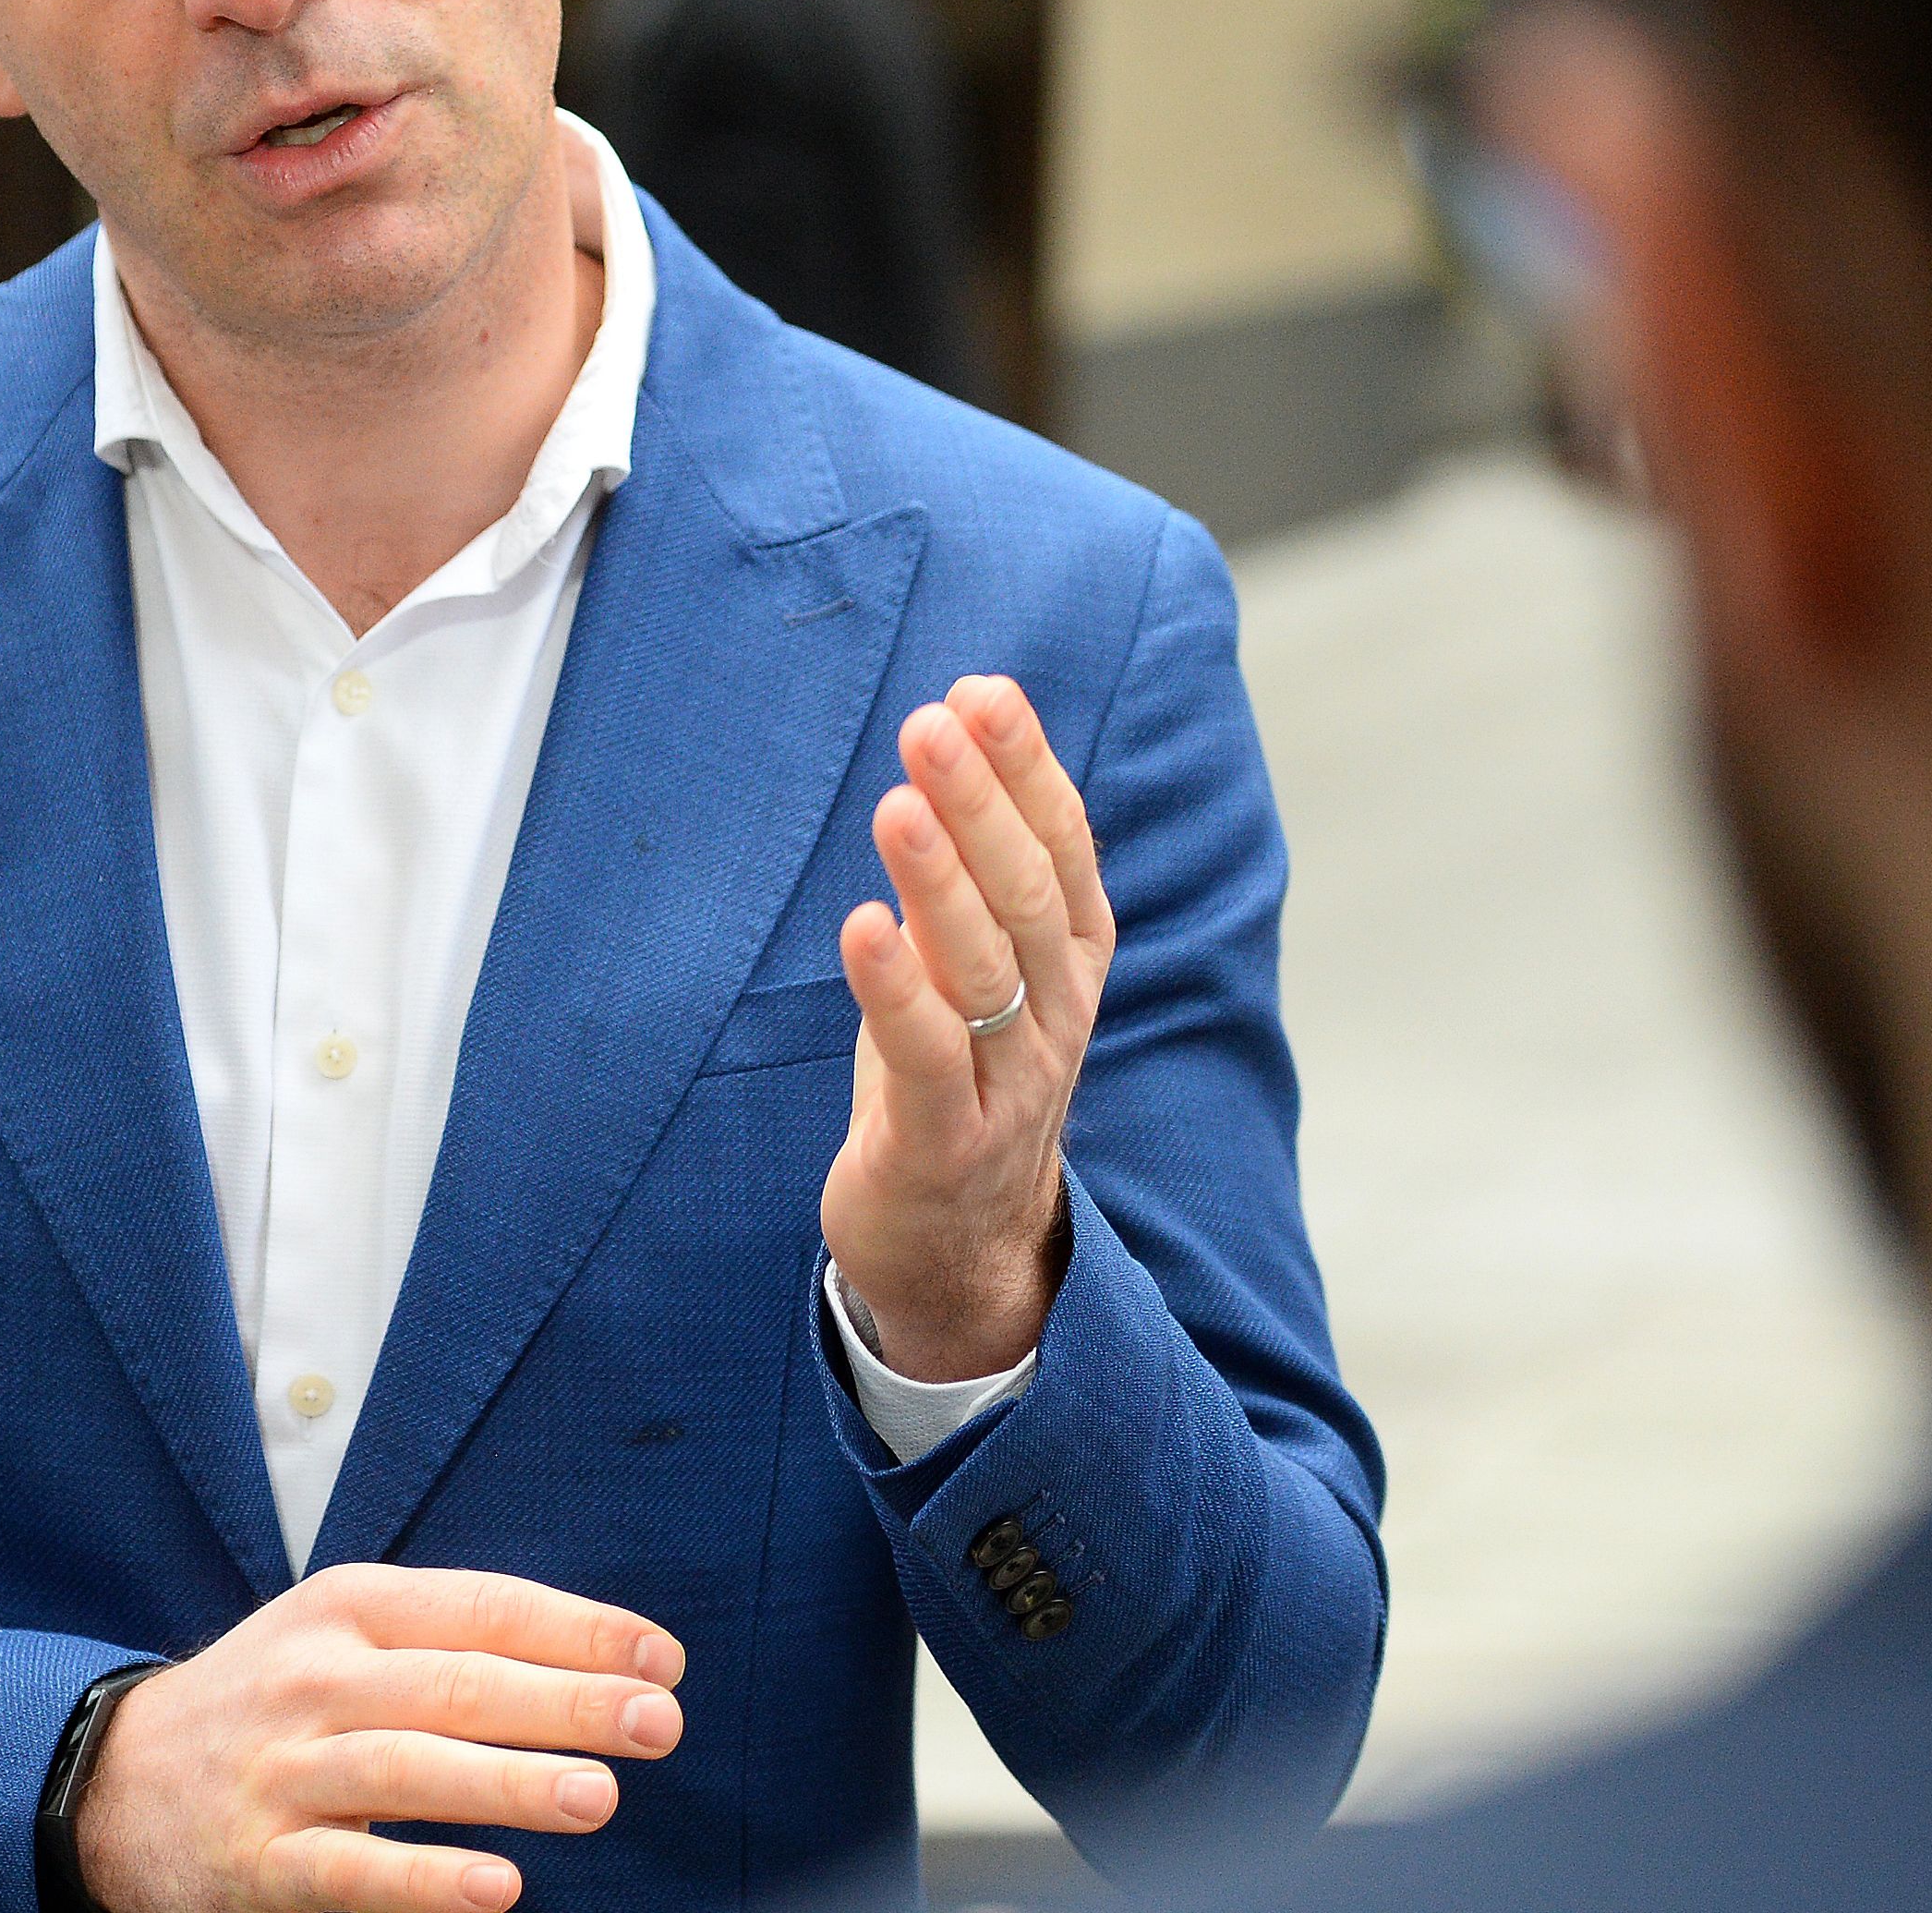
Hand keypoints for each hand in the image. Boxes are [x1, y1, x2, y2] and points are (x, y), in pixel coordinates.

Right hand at [71, 1563, 684, 1912]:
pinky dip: (423, 1880)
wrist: (113, 1777)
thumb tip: (605, 1662)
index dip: (577, 1630)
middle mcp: (317, 1677)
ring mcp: (285, 1769)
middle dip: (565, 1701)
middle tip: (656, 1722)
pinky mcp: (260, 1858)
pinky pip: (350, 1870)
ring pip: (407, 1769)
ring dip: (507, 1783)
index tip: (662, 1659)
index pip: (481, 1607)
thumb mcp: (341, 1635)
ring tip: (598, 1797)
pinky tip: (496, 1889)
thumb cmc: (271, 1703)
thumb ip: (451, 1641)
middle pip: (455, 1684)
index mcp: (349, 1608)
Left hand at [822, 675, 1112, 1381]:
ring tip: (899, 803)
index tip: (981, 689)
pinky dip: (895, 990)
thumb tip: (953, 724)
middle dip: (984, 803)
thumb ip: (970, 861)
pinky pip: (929, 1057)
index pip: (1063, 847)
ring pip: (986, 968)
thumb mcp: (969, 960)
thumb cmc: (954, 1075)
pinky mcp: (946, 1142)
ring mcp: (1010, 1082)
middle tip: (933, 722)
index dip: (1026, 769)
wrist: (958, 1243)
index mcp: (1071, 960)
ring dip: (941, 881)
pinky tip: (860, 926)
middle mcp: (1057, 1014)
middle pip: (1030, 894)